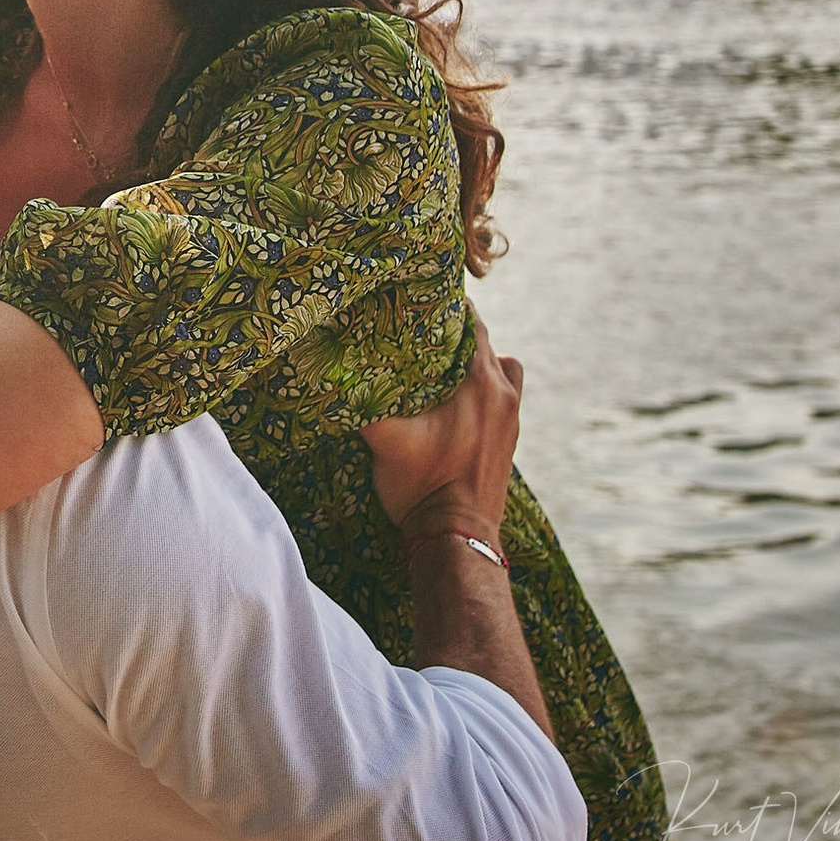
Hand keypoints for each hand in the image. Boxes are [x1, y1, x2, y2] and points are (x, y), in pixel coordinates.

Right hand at [360, 313, 521, 546]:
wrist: (456, 539)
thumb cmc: (423, 487)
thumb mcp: (385, 440)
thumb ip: (360, 400)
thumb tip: (326, 368)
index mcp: (479, 384)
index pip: (471, 324)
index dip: (445, 308)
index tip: (416, 301)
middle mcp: (503, 394)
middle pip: (485, 343)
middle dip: (454, 333)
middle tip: (418, 331)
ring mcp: (512, 418)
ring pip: (501, 368)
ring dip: (476, 361)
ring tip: (440, 367)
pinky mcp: (511, 439)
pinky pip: (503, 395)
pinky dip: (483, 388)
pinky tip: (452, 402)